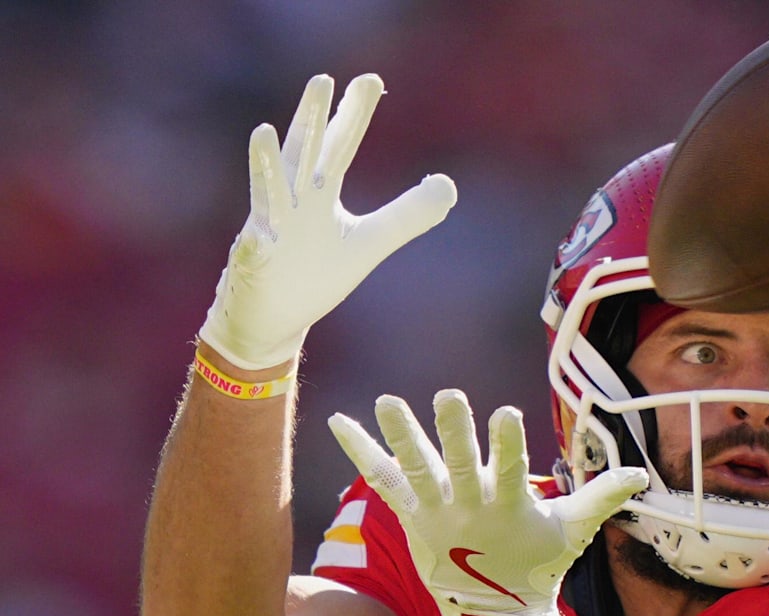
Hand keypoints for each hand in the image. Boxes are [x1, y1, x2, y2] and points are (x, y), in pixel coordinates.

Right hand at [200, 74, 456, 369]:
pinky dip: (256, 241)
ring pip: (267, 192)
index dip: (355, 115)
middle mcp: (291, 203)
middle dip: (313, 120)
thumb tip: (448, 185)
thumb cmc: (316, 274)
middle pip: (304, 154)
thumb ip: (407, 214)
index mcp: (319, 195)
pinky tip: (258, 234)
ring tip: (264, 130)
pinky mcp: (255, 265)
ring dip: (266, 163)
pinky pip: (254, 252)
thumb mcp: (369, 242)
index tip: (371, 79)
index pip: (340, 146)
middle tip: (322, 80)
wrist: (273, 318)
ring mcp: (269, 230)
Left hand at [329, 390, 647, 615]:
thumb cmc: (538, 564)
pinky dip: (360, 451)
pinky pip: (383, 480)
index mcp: (508, 509)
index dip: (508, 444)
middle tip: (449, 396)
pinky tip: (340, 421)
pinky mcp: (411, 515)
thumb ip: (602, 497)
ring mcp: (435, 513)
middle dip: (454, 432)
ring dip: (401, 434)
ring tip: (388, 400)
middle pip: (459, 466)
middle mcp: (468, 509)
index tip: (508, 414)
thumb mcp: (573, 532)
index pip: (509, 472)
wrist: (492, 614)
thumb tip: (642, 475)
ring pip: (416, 469)